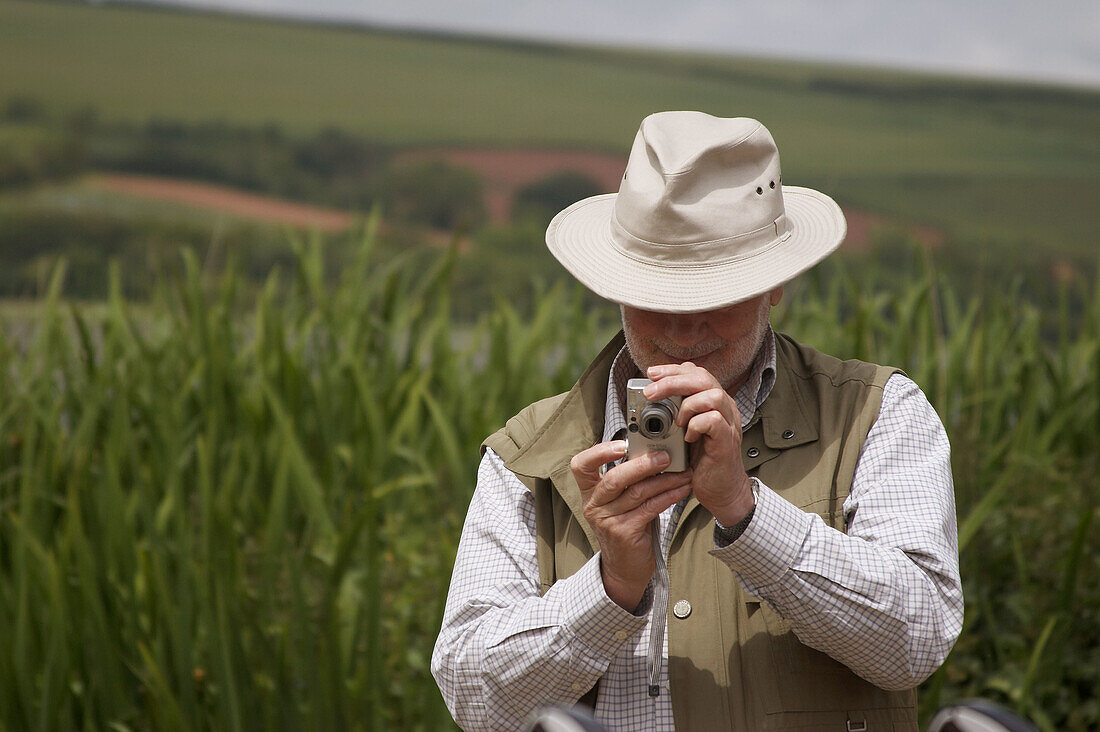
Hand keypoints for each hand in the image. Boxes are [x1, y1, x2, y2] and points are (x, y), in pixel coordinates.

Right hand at [570, 441, 693, 610]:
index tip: (622, 444)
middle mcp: (594, 506)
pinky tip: (682, 490)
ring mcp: (607, 521)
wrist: (624, 569)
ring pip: (637, 492)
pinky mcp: (625, 533)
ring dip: (664, 480)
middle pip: (615, 478)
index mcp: (590, 493)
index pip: (581, 466)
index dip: (598, 452)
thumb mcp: (620, 503)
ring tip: (683, 472)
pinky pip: (650, 508)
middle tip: (665, 456)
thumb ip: (629, 481)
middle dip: (643, 464)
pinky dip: (669, 496)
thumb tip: (655, 453)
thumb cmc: (626, 528)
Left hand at [642, 362, 754, 527]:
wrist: (721, 491)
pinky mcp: (727, 441)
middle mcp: (724, 408)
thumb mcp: (684, 431)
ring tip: (676, 422)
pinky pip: (713, 420)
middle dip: (672, 381)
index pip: (695, 372)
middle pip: (703, 378)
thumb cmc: (701, 462)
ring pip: (713, 395)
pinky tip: (687, 437)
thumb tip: (649, 398)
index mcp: (713, 402)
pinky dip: (696, 425)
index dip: (672, 370)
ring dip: (687, 405)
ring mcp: (728, 423)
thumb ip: (674, 413)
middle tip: (650, 393)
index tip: (651, 374)